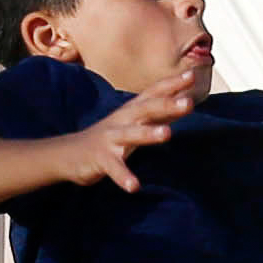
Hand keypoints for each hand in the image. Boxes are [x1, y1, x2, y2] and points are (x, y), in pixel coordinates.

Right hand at [65, 90, 190, 190]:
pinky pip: (114, 168)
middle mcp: (122, 120)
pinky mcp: (100, 158)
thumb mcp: (135, 122)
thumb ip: (160, 113)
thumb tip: (187, 101)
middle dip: (167, 104)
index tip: (192, 76)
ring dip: (148, 133)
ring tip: (167, 134)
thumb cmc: (110, 137)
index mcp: (132, 111)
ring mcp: (110, 138)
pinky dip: (123, 177)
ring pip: (131, 134)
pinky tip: (134, 186)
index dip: (172, 84)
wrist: (69, 153)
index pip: (154, 93)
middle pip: (146, 108)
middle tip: (189, 102)